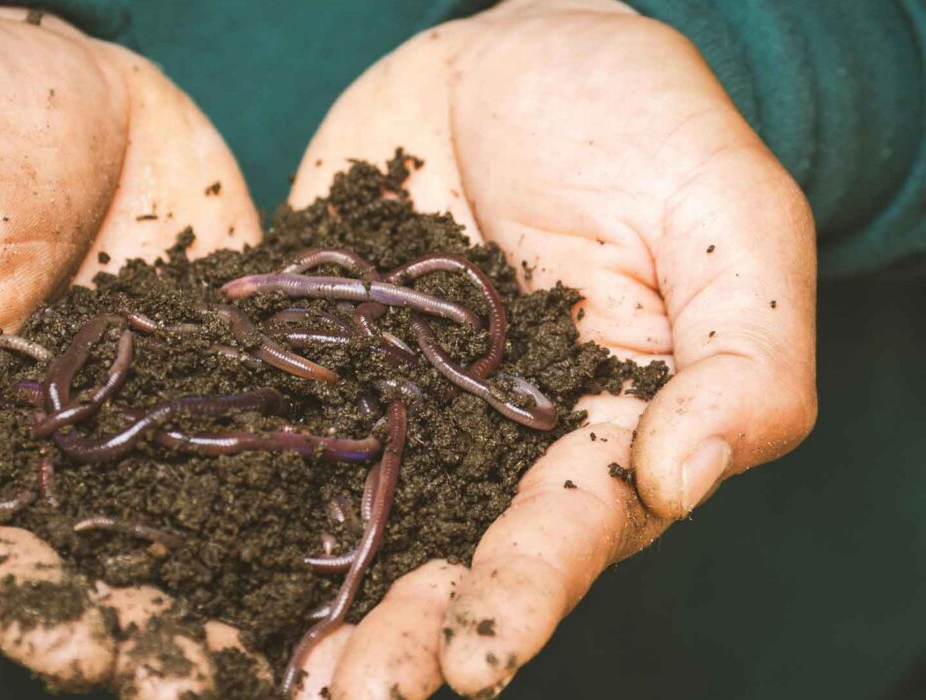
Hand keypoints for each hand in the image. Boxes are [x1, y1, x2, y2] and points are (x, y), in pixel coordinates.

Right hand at [0, 8, 264, 694]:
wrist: (47, 64)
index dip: (24, 614)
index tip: (92, 651)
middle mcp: (39, 459)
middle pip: (86, 575)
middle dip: (146, 638)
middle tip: (213, 686)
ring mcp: (135, 425)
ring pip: (180, 534)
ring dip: (229, 601)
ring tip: (292, 660)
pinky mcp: (214, 379)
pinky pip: (254, 448)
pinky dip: (296, 503)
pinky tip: (353, 546)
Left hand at [286, 0, 816, 695]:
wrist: (510, 55)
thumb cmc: (641, 122)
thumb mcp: (724, 217)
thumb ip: (741, 354)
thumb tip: (685, 478)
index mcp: (602, 430)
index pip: (567, 530)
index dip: (523, 596)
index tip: (473, 661)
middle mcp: (495, 448)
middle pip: (451, 559)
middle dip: (404, 637)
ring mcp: (403, 412)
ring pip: (359, 527)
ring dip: (318, 606)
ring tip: (269, 678)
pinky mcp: (327, 367)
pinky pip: (282, 435)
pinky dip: (239, 496)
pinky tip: (190, 556)